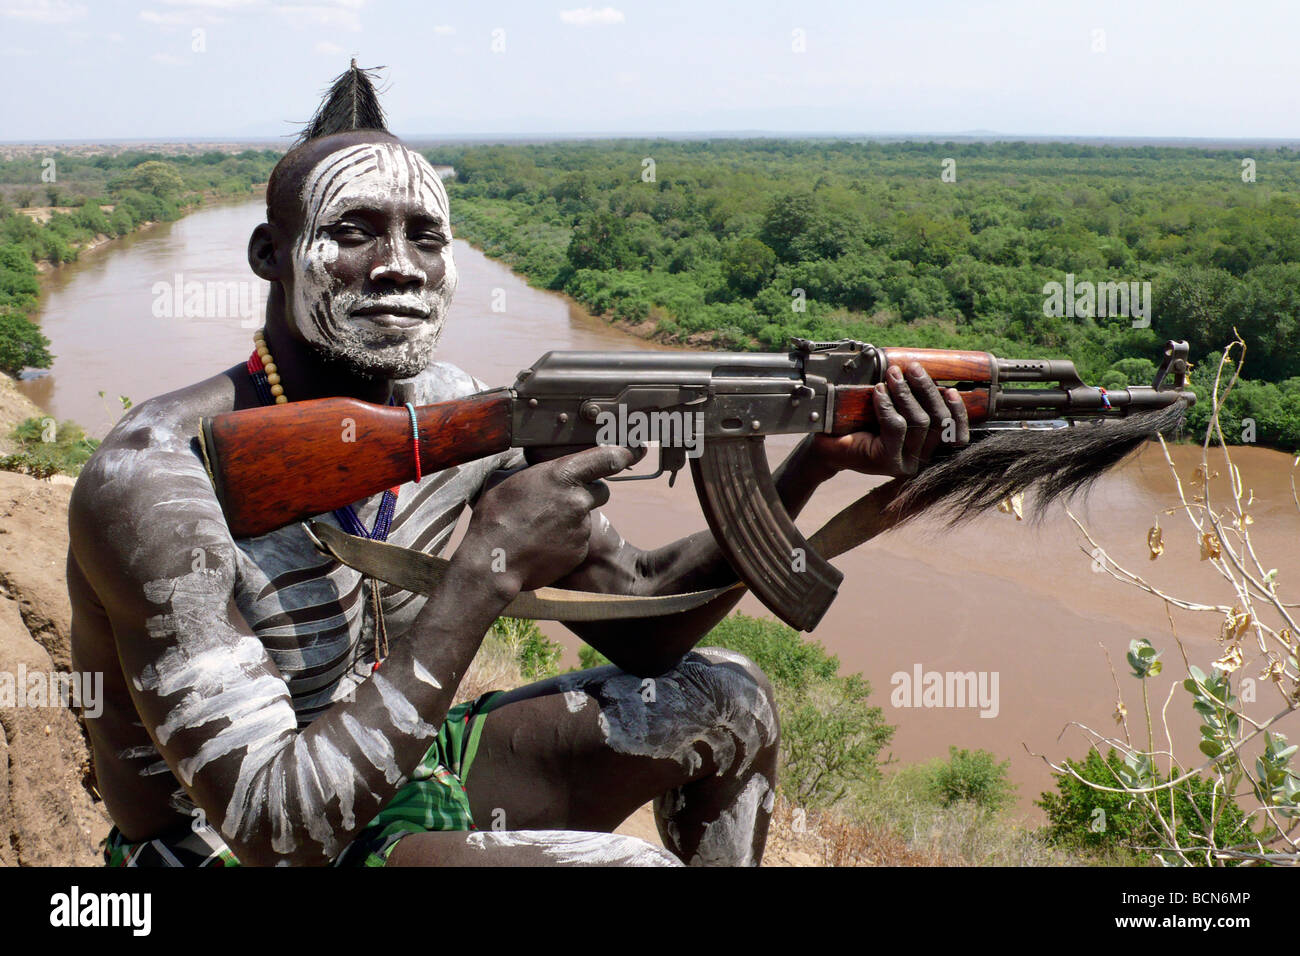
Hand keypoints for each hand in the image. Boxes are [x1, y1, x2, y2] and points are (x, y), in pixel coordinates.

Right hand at [461, 444, 636, 593]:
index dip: (626, 452)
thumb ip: (532, 470)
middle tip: (560, 502)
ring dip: (571, 519)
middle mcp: (578, 499)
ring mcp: (581, 527)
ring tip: (542, 527)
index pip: (608, 458)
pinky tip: (543, 543)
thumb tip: (535, 466)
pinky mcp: (580, 550)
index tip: (637, 449)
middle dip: (587, 494)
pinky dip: (566, 541)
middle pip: (601, 491)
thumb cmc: (495, 517)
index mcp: (562, 474)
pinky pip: (579, 540)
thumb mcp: (508, 479)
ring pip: (586, 517)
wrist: (494, 560)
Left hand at [811, 362, 969, 476]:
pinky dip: (888, 404)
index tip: (951, 390)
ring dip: (906, 392)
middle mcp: (920, 460)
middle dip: (927, 390)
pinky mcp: (887, 461)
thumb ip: (913, 404)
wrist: (828, 449)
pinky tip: (879, 391)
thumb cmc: (859, 429)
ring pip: (919, 421)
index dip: (958, 413)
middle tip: (913, 368)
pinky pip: (896, 426)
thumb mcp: (892, 415)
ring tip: (893, 374)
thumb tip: (930, 377)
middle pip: (939, 422)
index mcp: (927, 450)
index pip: (956, 435)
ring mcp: (905, 463)